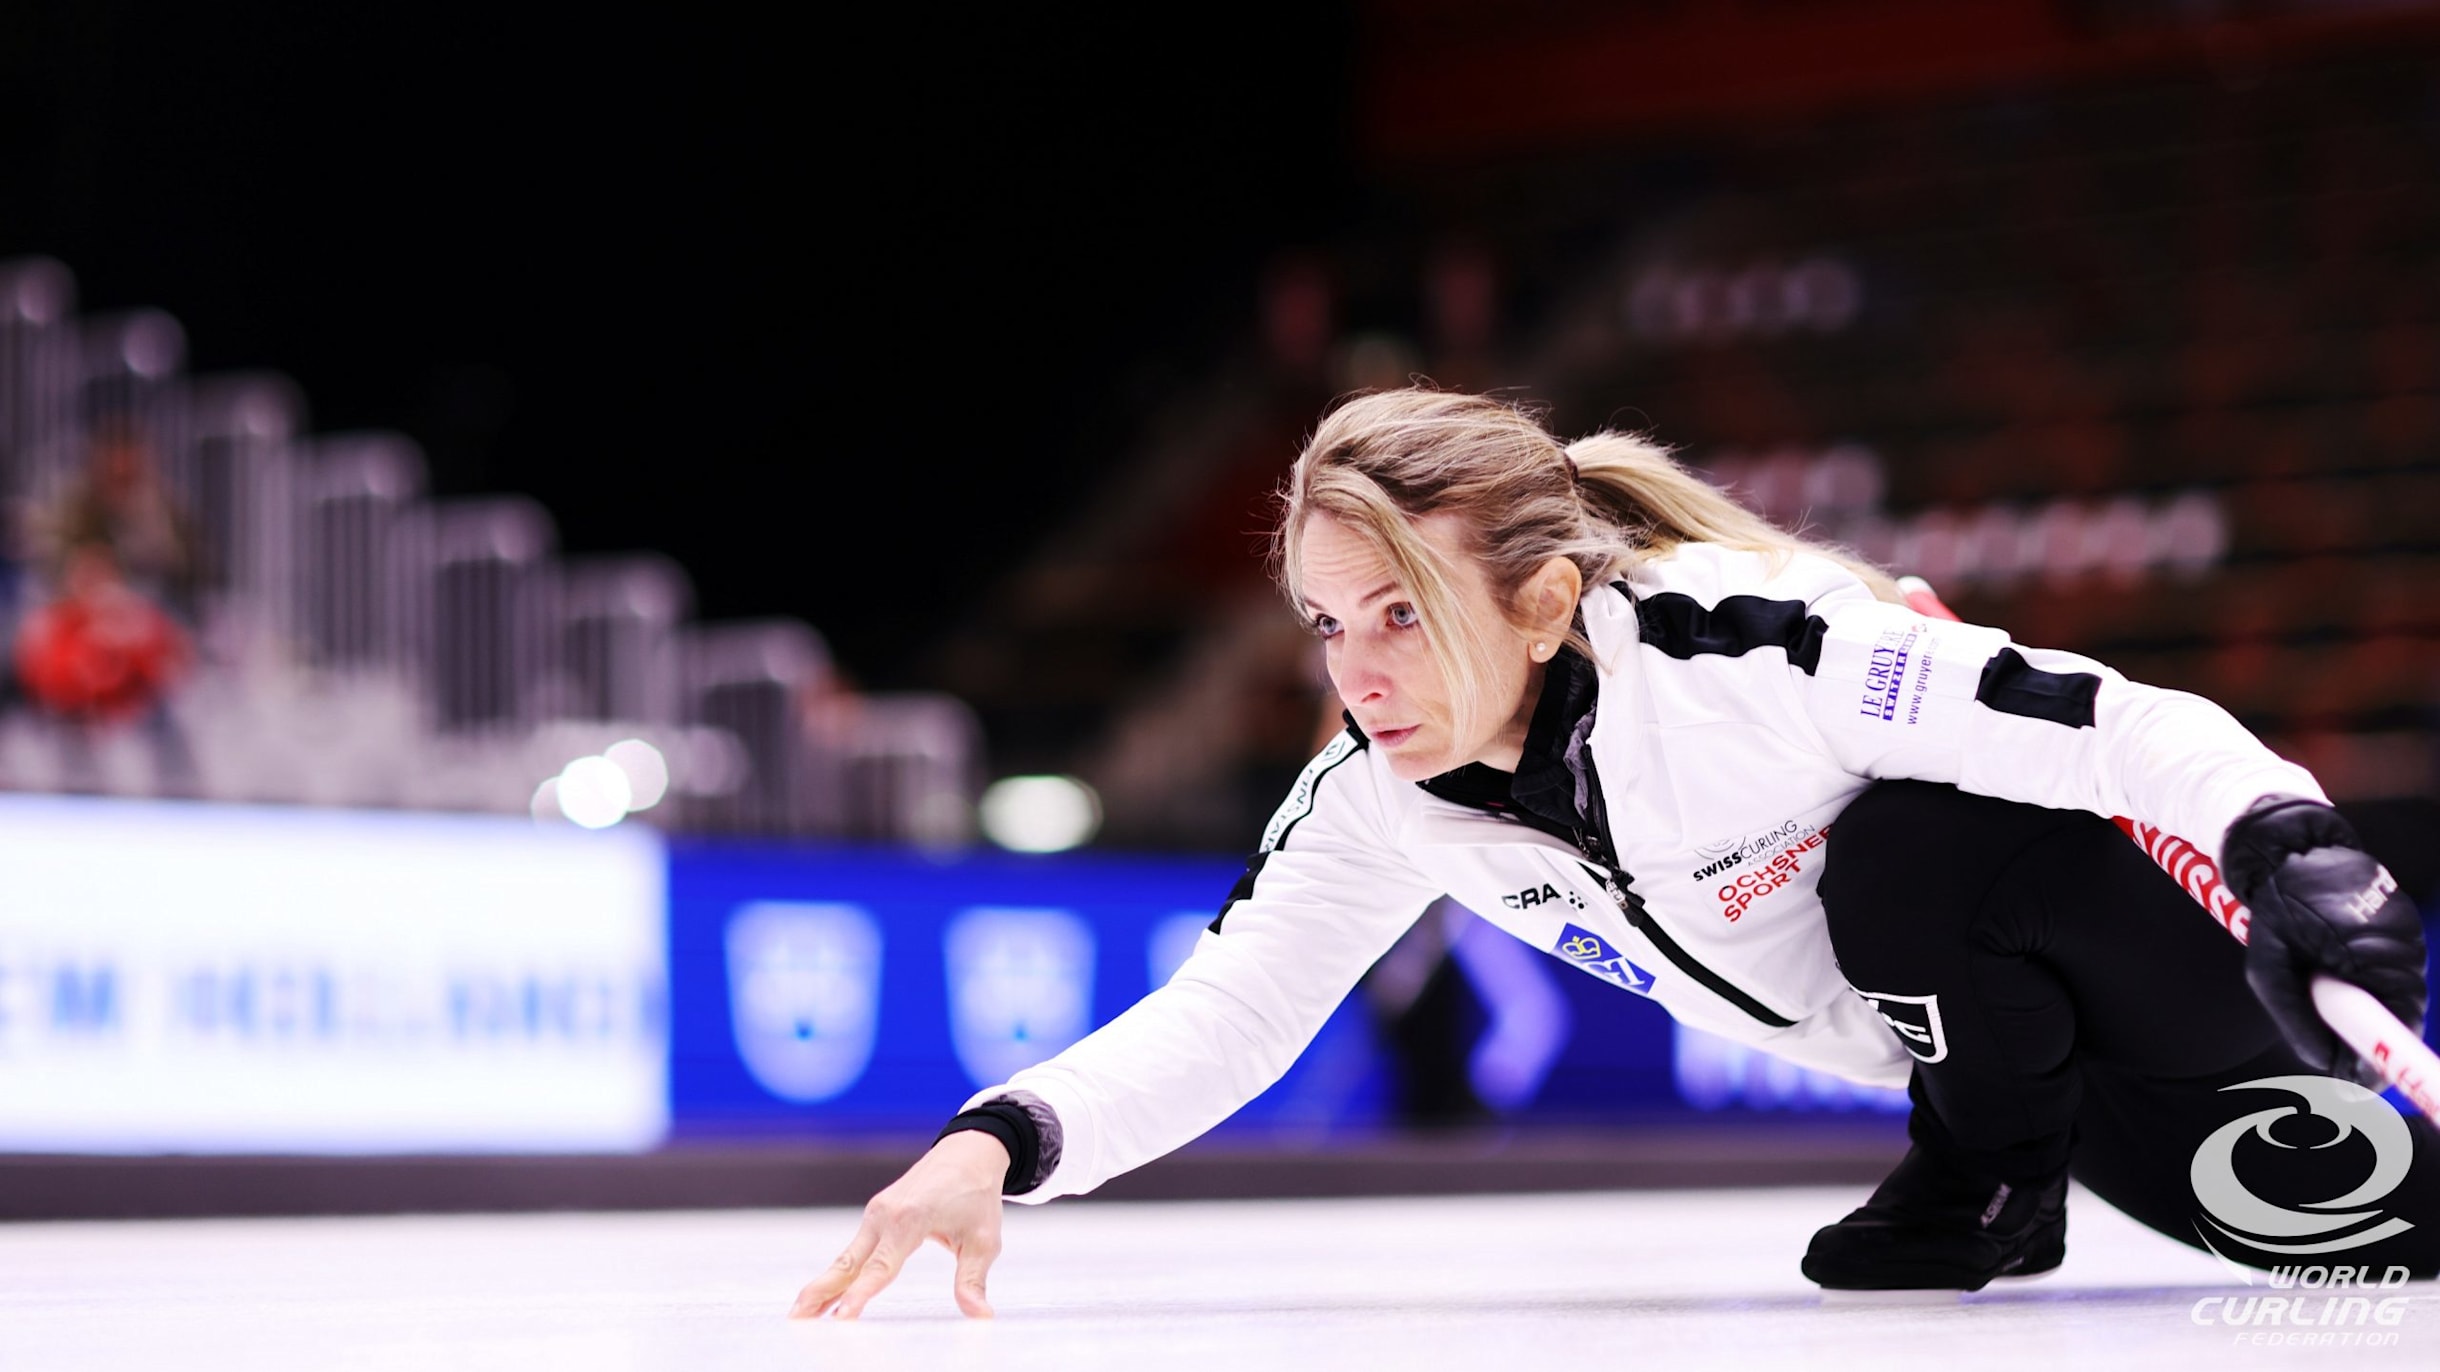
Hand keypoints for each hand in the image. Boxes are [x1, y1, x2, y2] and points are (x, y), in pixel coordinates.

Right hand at [790, 1130, 1009, 1319]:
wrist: (969, 1152)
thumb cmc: (978, 1195)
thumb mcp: (984, 1240)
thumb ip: (973, 1280)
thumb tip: (981, 1315)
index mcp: (911, 1219)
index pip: (881, 1266)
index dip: (861, 1294)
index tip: (842, 1316)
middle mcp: (886, 1215)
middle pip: (849, 1262)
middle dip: (822, 1291)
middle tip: (797, 1317)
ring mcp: (877, 1213)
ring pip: (847, 1257)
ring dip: (823, 1284)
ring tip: (800, 1313)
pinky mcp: (876, 1214)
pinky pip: (855, 1249)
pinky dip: (838, 1272)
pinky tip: (824, 1293)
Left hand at [2223, 797, 2428, 1084]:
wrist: (2292, 847)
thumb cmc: (2275, 905)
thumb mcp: (2270, 969)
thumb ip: (2296, 1017)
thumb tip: (2325, 1065)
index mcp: (2371, 956)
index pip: (2394, 1026)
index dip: (2378, 1061)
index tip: (2356, 1085)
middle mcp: (2402, 947)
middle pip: (2398, 1016)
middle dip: (2367, 1036)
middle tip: (2334, 1052)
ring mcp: (2408, 935)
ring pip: (2395, 994)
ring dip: (2366, 1004)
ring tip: (2325, 989)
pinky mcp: (2404, 926)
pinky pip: (2393, 970)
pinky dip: (2369, 981)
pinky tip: (2338, 968)